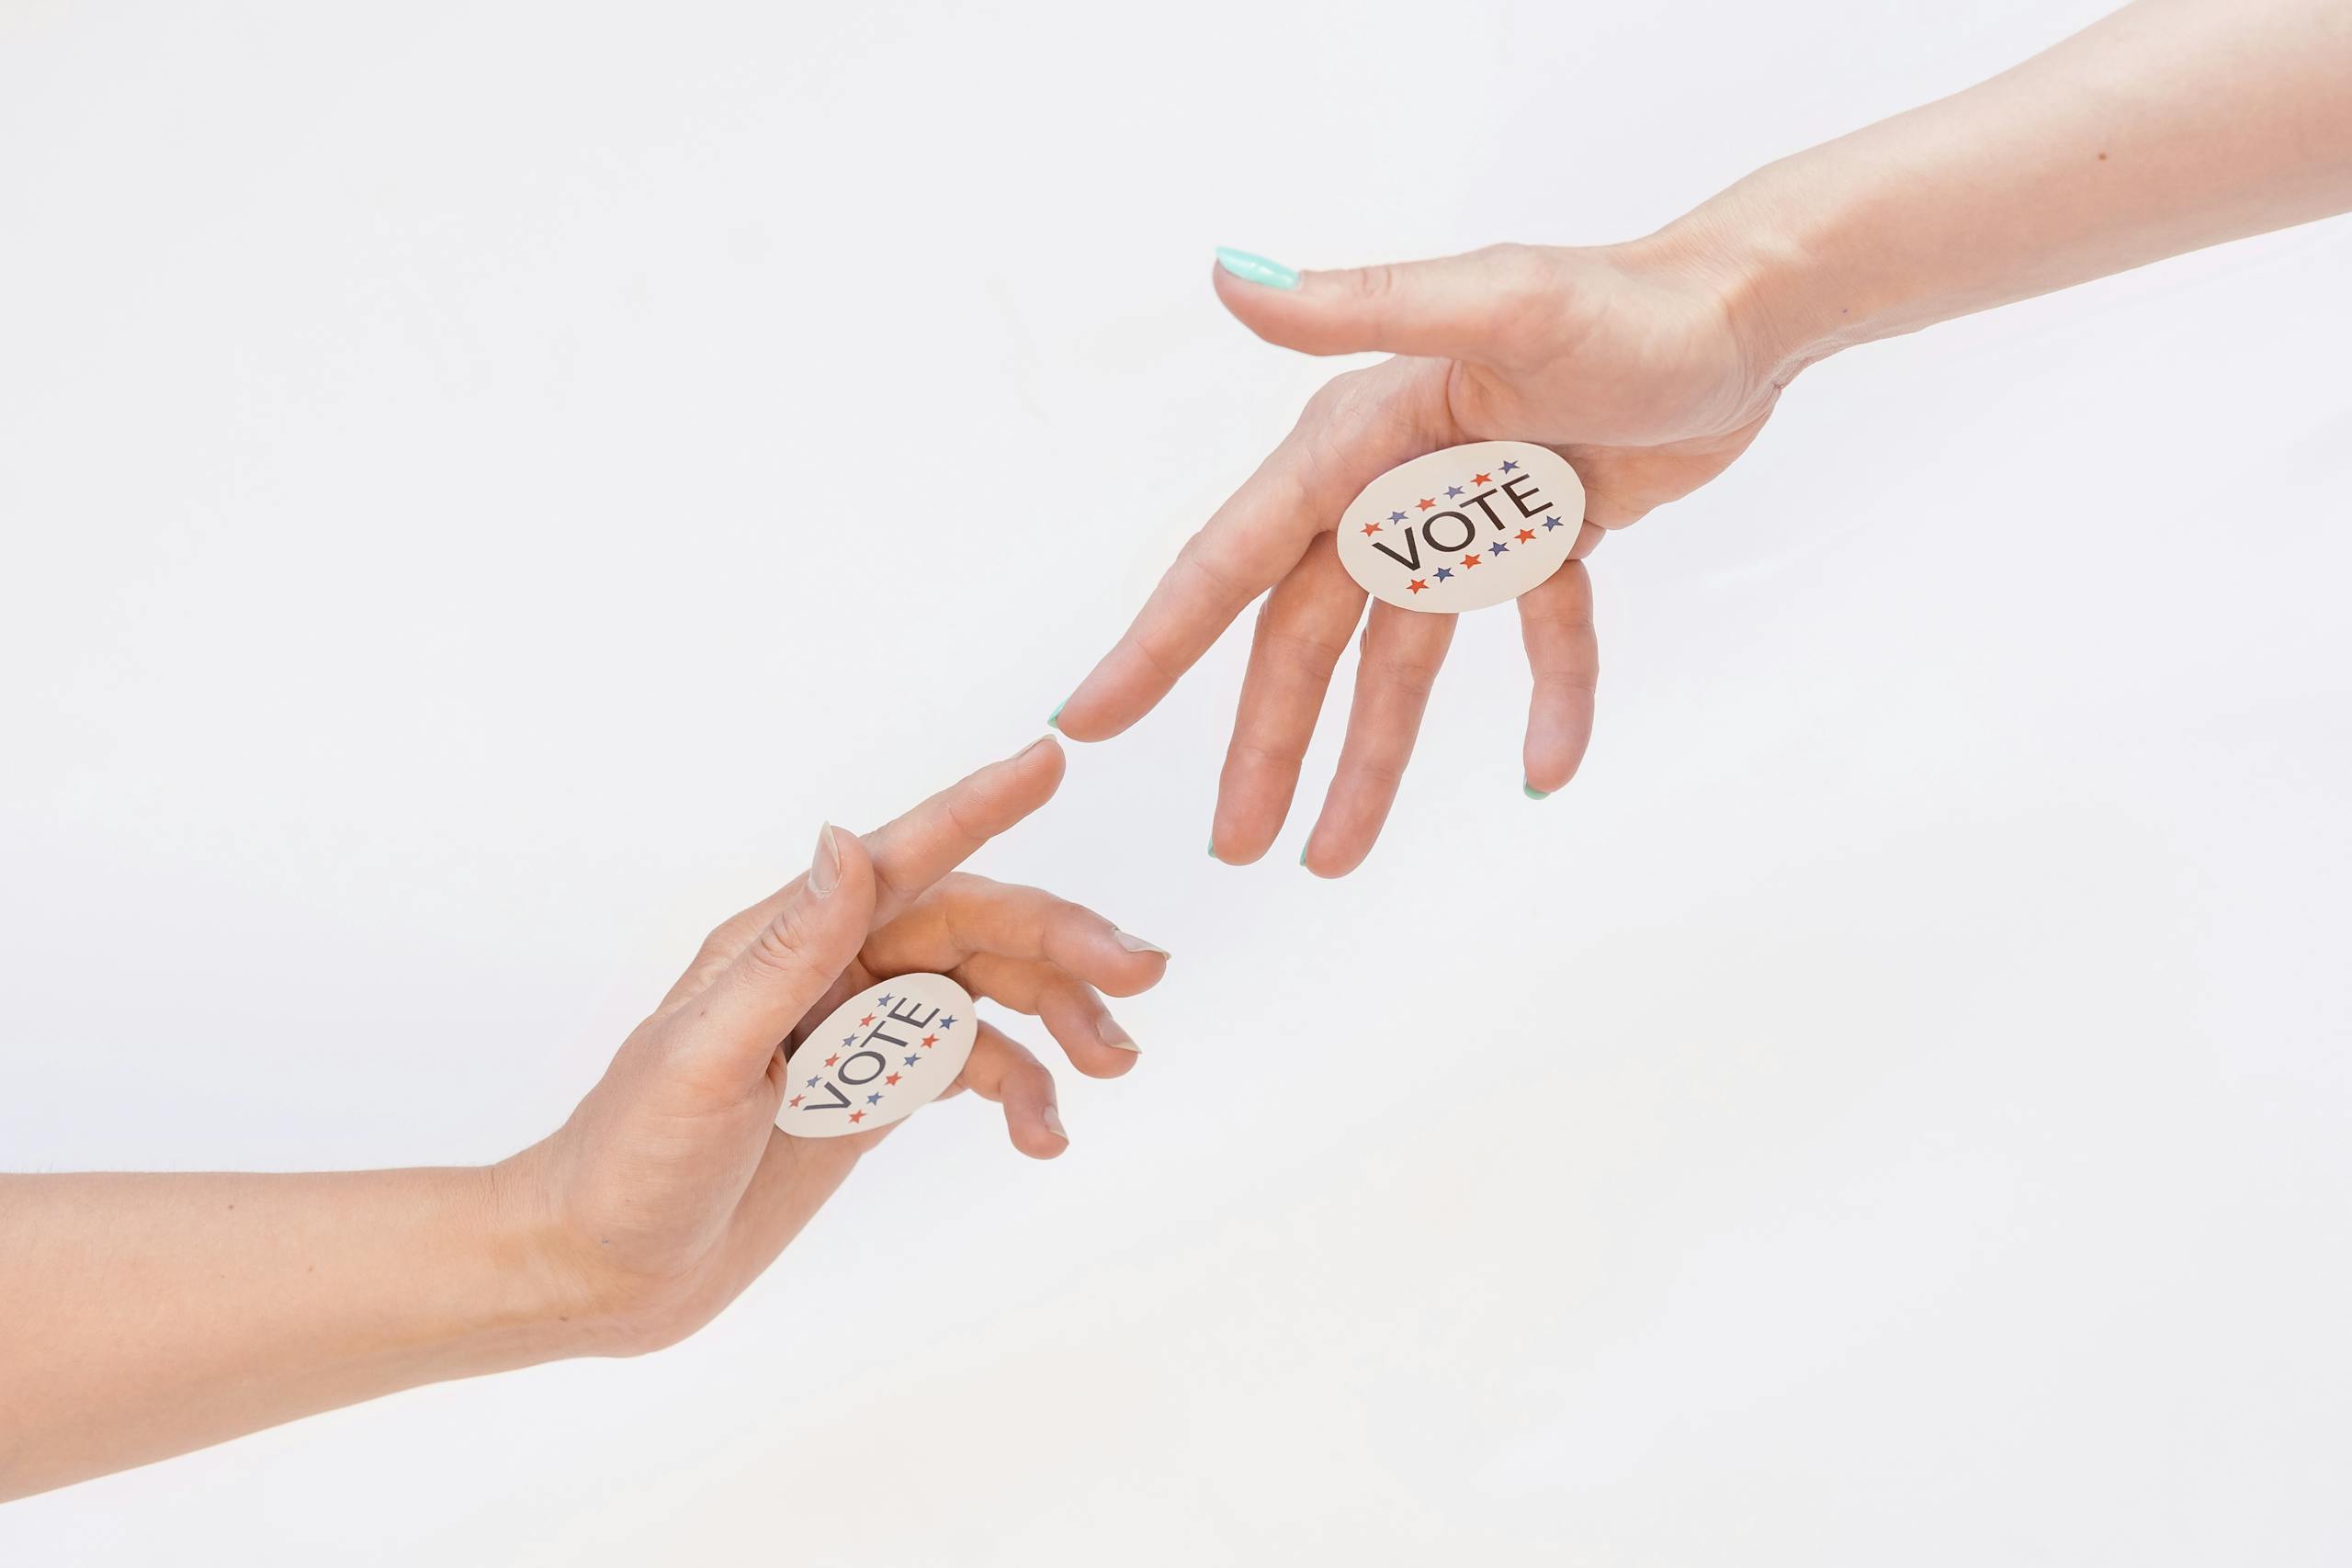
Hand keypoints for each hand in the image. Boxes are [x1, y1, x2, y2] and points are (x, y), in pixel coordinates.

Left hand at [498, 735, 1166, 1353]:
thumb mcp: (703, 1061)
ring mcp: (857, 1029)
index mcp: (784, 941)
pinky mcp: (873, 1090)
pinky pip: (974, 1063)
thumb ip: (785, 955)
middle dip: (1063, 944)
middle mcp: (830, 968)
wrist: (600, 1273)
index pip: (899, 861)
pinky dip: (1023, 1088)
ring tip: (1114, 1068)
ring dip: (1060, 1020)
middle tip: (1144, 976)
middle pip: (973, 928)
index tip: (1050, 759)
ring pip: (989, 994)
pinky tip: (1045, 1136)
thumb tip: (847, 841)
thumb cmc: (626, 1164)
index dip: (977, 809)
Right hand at [1052, 233, 1781, 874]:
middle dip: (1266, 743)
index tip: (1086, 721)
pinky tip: (1550, 772)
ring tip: (1332, 860)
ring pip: (1397, 660)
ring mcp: (1465, 515)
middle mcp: (1391, 483)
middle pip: (1306, 637)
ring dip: (1368, 758)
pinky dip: (1547, 700)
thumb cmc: (1633, 305)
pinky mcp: (1541, 537)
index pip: (1233, 557)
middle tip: (1234, 848)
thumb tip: (1231, 280)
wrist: (1753, 314)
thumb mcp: (1500, 306)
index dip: (1157, 645)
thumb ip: (1362, 304)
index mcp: (1355, 439)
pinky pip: (1533, 640)